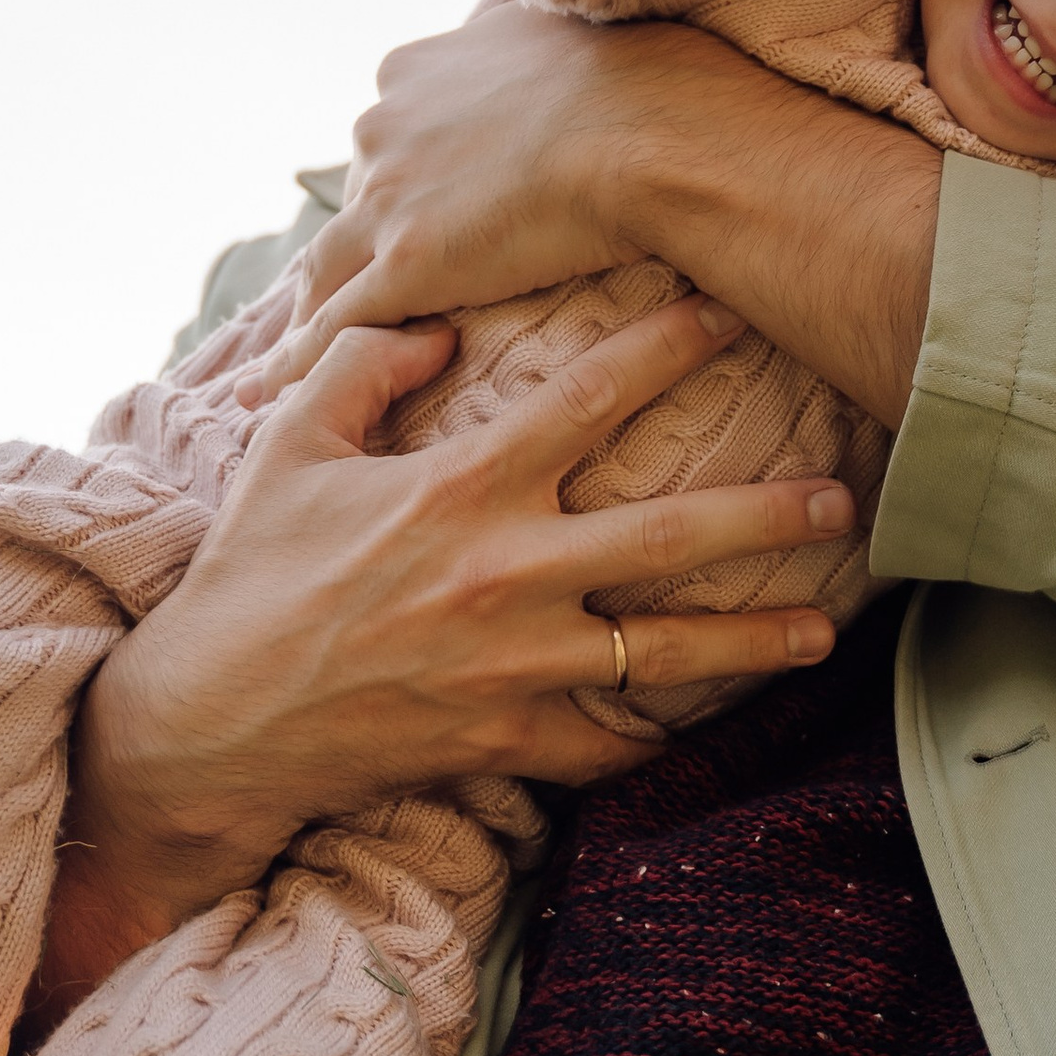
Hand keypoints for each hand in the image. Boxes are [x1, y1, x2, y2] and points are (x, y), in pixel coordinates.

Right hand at [42, 293, 850, 1005]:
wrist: (212, 723)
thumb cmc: (252, 573)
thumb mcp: (291, 444)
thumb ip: (367, 369)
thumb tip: (441, 327)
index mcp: (460, 489)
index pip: (589, 400)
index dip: (669, 348)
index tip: (735, 311)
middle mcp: (505, 575)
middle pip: (669, 537)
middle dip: (765, 515)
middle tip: (843, 498)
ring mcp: (514, 667)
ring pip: (665, 654)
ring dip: (753, 641)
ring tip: (824, 630)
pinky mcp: (506, 740)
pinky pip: (605, 744)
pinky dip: (656, 737)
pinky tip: (711, 725)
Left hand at [256, 0, 702, 397]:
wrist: (652, 130)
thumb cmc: (634, 76)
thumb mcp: (559, 20)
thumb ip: (523, 23)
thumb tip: (531, 10)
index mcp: (414, 69)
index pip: (389, 133)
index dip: (401, 172)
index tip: (414, 200)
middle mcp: (383, 126)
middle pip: (356, 195)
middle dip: (367, 235)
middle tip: (383, 277)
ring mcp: (387, 199)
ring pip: (329, 265)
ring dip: (316, 305)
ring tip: (303, 348)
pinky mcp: (408, 266)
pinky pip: (339, 324)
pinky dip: (304, 361)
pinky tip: (279, 393)